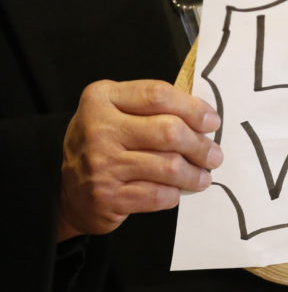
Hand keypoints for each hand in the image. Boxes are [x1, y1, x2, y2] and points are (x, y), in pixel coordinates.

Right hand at [58, 80, 222, 240]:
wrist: (69, 192)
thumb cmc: (107, 144)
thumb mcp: (119, 113)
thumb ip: (155, 107)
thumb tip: (205, 116)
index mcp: (102, 98)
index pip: (158, 95)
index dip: (193, 108)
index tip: (212, 122)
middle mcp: (98, 128)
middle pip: (169, 131)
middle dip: (200, 145)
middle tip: (214, 156)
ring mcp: (100, 164)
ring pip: (169, 166)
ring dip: (194, 174)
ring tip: (203, 176)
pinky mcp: (106, 196)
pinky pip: (158, 195)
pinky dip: (174, 194)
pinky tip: (175, 191)